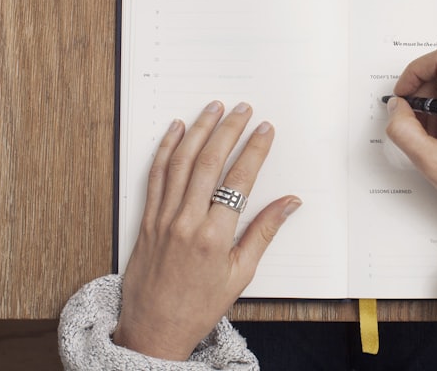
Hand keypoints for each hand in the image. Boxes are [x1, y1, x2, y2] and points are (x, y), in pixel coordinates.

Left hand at [113, 101, 300, 360]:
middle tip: (242, 109)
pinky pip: (156, 175)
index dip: (254, 150)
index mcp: (215, 237)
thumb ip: (264, 232)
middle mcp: (186, 222)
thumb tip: (290, 203)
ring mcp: (163, 218)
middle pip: (209, 163)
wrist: (154, 329)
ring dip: (198, 130)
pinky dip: (166, 149)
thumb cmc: (199, 306)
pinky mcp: (146, 219)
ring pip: (181, 162)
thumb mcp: (241, 274)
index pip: (239, 180)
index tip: (265, 130)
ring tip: (213, 108)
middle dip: (228, 130)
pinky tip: (176, 130)